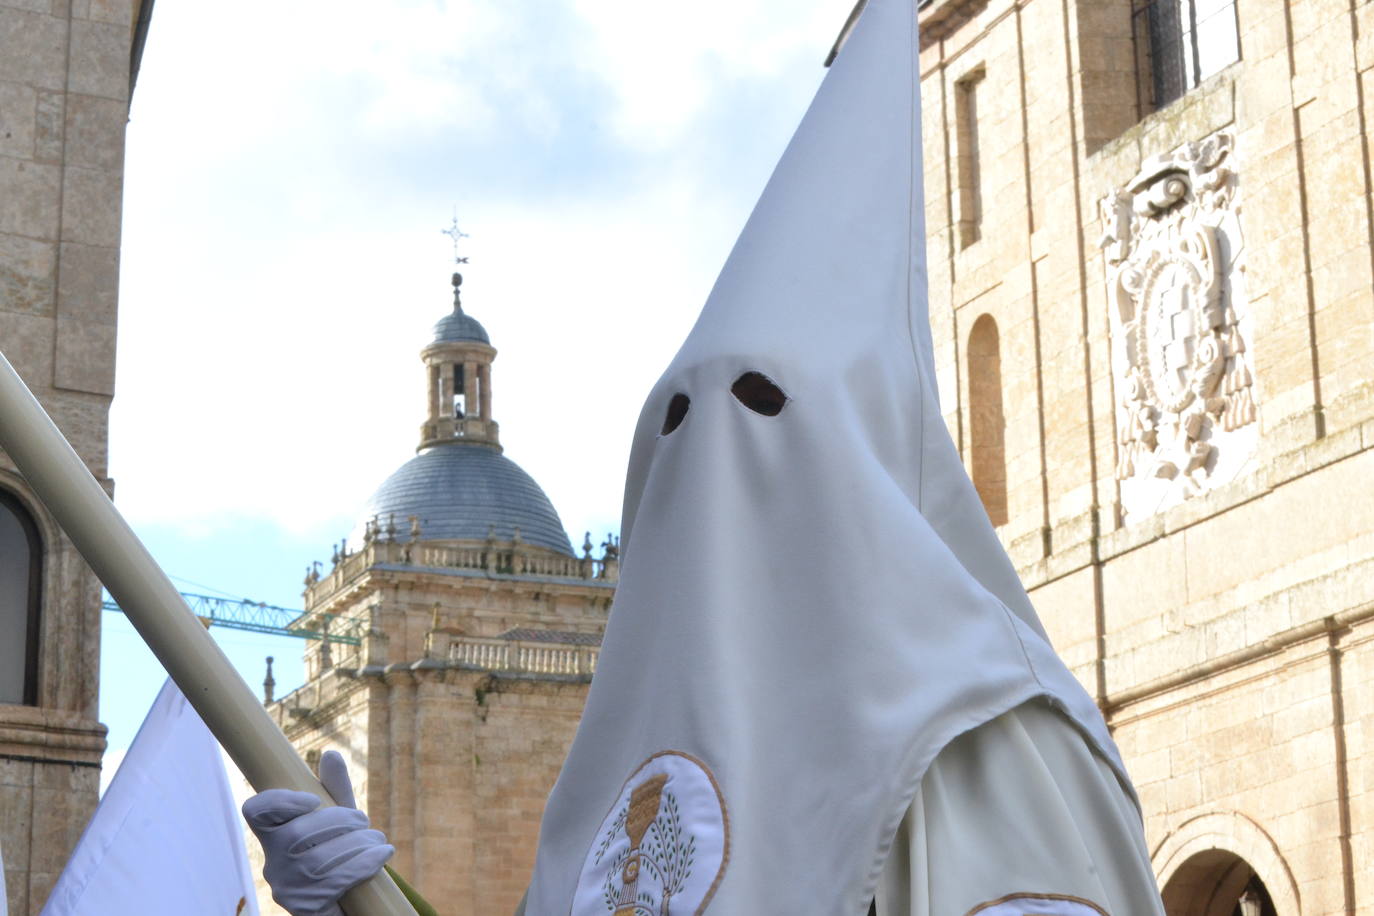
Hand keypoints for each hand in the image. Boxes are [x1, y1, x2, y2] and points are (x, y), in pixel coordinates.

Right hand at [242, 751, 393, 915]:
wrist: (351, 901)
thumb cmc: (342, 854)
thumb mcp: (340, 821)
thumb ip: (335, 791)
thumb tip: (331, 754)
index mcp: (274, 834)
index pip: (256, 811)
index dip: (280, 801)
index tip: (314, 799)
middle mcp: (273, 863)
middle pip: (296, 834)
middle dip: (340, 821)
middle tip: (364, 821)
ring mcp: (287, 889)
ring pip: (318, 861)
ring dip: (358, 844)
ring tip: (377, 840)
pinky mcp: (305, 908)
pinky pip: (335, 882)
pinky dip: (364, 864)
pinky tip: (381, 855)